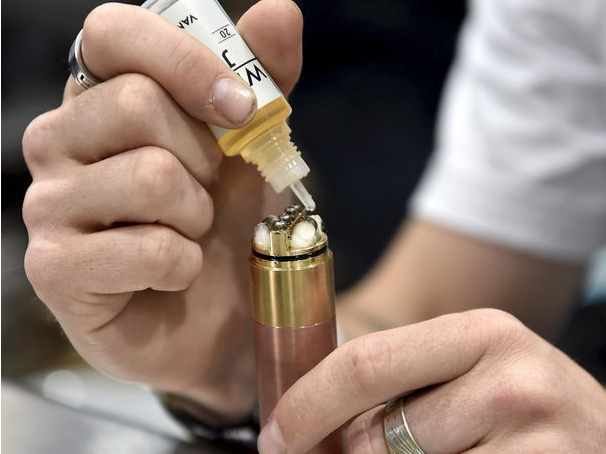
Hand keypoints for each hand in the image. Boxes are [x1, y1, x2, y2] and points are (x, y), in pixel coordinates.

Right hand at [22, 0, 301, 418]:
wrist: (214, 318)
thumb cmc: (219, 229)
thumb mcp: (248, 150)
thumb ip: (260, 80)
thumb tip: (281, 10)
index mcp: (100, 100)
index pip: (112, 32)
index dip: (183, 60)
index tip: (239, 106)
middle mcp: (57, 141)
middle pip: (136, 103)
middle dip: (203, 158)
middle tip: (208, 194)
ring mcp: (48, 206)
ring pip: (149, 175)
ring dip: (197, 216)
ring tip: (190, 236)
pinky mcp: (54, 269)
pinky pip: (148, 249)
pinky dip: (184, 266)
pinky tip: (172, 275)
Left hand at [258, 309, 605, 452]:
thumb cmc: (531, 411)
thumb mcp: (476, 371)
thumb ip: (405, 379)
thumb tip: (310, 412)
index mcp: (482, 333)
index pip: (364, 363)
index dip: (307, 404)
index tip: (277, 436)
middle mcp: (511, 381)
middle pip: (375, 435)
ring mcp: (533, 444)